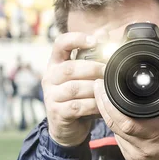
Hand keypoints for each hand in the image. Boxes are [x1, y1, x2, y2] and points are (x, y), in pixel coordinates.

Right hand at [43, 32, 104, 146]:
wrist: (67, 127)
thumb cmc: (78, 96)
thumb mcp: (84, 75)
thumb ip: (92, 55)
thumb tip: (104, 33)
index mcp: (56, 63)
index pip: (60, 43)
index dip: (76, 39)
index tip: (94, 41)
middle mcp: (49, 77)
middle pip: (69, 68)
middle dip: (92, 69)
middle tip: (109, 72)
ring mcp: (51, 95)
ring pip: (73, 88)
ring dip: (94, 88)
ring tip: (107, 89)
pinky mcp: (56, 112)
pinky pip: (76, 106)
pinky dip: (92, 105)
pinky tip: (102, 105)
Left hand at [94, 52, 158, 159]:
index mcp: (152, 131)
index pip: (120, 116)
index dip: (106, 100)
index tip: (101, 83)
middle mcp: (139, 145)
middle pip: (111, 122)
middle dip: (102, 103)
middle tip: (98, 86)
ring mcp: (133, 154)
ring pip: (113, 131)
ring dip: (108, 114)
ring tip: (105, 97)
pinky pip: (118, 141)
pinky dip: (117, 128)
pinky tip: (118, 117)